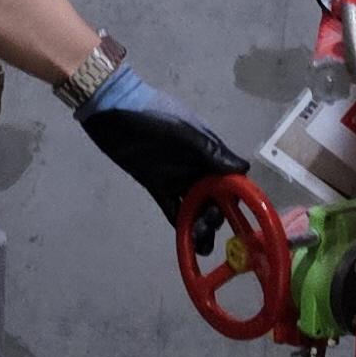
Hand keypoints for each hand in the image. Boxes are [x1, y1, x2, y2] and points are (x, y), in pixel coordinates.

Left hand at [77, 61, 252, 237]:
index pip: (230, 178)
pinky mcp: (157, 185)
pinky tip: (188, 240)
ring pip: (195, 205)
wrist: (112, 111)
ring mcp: (177, 176)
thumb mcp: (185, 133)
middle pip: (214, 196)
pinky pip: (172, 207)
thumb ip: (212, 152)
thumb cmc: (152, 116)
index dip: (235, 197)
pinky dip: (181, 223)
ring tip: (203, 245)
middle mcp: (197, 166)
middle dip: (216, 215)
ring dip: (201, 224)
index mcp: (208, 151)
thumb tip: (243, 170)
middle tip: (209, 227)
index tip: (238, 216)